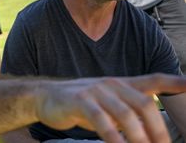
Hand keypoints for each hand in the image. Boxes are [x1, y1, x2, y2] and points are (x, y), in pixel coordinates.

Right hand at [36, 74, 185, 142]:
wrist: (45, 97)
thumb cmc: (79, 103)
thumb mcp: (106, 104)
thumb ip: (126, 111)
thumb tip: (147, 131)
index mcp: (120, 84)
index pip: (152, 80)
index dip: (173, 82)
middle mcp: (111, 84)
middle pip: (144, 104)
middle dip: (158, 130)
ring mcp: (95, 91)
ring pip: (125, 114)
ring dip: (139, 138)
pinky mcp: (79, 101)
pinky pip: (101, 121)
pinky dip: (113, 137)